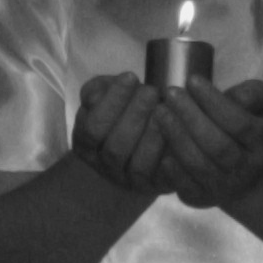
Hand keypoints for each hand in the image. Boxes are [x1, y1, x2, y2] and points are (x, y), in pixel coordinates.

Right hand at [68, 74, 183, 200]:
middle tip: (151, 90)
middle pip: (115, 149)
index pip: (92, 129)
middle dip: (134, 116)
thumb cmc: (123, 110)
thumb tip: (95, 96)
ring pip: (137, 166)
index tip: (130, 76)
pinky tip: (176, 129)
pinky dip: (168, 153)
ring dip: (152, 135)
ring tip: (164, 108)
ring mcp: (130, 180)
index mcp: (86, 146)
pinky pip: (161, 176)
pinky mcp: (156, 186)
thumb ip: (97, 91)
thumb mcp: (106, 95)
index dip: (111, 103)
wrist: (148, 133)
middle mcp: (105, 167)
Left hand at [149, 80, 262, 210]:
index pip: (240, 123)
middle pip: (218, 146)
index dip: (215, 102)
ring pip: (199, 164)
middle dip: (192, 117)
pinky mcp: (203, 198)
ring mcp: (225, 187)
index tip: (192, 80)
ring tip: (160, 112)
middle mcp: (247, 169)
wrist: (251, 175)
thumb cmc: (250, 130)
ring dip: (177, 137)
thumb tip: (235, 96)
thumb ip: (254, 94)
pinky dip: (172, 167)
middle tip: (171, 93)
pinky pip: (185, 185)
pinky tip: (159, 143)